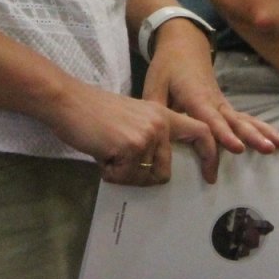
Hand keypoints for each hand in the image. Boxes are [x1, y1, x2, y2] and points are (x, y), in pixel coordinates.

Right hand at [48, 79, 212, 186]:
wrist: (68, 101)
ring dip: (121, 173)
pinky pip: (124, 177)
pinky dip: (109, 172)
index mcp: (163, 115)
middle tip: (118, 163)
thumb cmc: (94, 112)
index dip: (210, 155)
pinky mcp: (131, 147)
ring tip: (107, 150)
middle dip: (140, 176)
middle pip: (163, 172)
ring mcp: (146, 135)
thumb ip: (150, 136)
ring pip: (142, 177)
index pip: (201, 132)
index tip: (210, 176)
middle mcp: (160, 124)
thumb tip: (156, 169)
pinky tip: (100, 152)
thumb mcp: (133, 118)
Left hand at [141, 21, 278, 181]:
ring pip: (245, 120)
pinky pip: (245, 119)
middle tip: (268, 149)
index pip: (211, 119)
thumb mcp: (153, 86)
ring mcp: (222, 103)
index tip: (237, 148)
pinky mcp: (225, 106)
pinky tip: (278, 139)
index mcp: (195, 97)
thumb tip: (156, 135)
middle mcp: (213, 100)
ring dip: (263, 132)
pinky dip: (262, 128)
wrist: (183, 45)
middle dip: (252, 136)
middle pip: (234, 121)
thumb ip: (156, 110)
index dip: (223, 134)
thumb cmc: (167, 66)